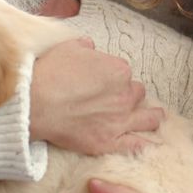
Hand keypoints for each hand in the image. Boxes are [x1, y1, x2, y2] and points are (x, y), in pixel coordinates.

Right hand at [30, 37, 163, 154]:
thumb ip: (85, 47)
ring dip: (152, 116)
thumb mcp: (69, 48)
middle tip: (120, 98)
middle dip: (130, 95)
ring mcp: (119, 120)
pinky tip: (150, 144)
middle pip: (137, 93)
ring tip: (156, 117)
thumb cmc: (51, 73)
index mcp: (118, 70)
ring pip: (148, 118)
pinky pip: (136, 145)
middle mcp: (124, 95)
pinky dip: (145, 144)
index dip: (114, 77)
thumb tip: (90, 47)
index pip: (124, 73)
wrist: (36, 103)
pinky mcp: (109, 142)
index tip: (105, 81)